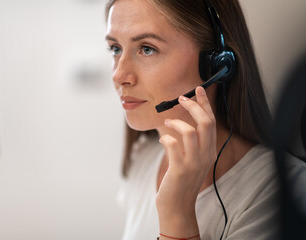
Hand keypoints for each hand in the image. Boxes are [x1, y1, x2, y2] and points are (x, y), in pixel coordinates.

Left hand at [156, 86, 216, 237]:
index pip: (211, 122)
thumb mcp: (192, 161)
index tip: (199, 90)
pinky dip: (166, 138)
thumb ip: (191, 144)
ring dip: (177, 122)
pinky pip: (173, 145)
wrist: (178, 206)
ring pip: (191, 131)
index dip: (205, 104)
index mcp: (210, 151)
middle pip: (206, 122)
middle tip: (181, 97)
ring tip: (167, 120)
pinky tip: (161, 140)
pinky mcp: (180, 169)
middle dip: (194, 105)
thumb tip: (182, 123)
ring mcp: (194, 163)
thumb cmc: (181, 181)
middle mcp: (206, 155)